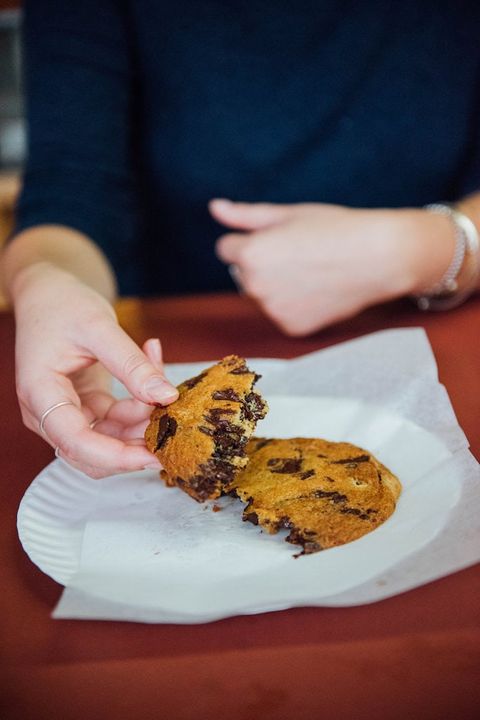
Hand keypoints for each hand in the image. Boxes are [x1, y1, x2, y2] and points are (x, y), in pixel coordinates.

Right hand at [13, 262, 177, 477]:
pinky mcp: (84, 407)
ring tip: (161, 383)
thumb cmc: (62, 304)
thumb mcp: (99, 327)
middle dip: (133, 445)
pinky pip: (115, 422)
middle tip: (170, 425)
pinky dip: (138, 407)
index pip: (74, 442)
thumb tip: (166, 396)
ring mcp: (66, 412)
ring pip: (108, 441)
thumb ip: (132, 364)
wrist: (49, 294)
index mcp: (40, 393)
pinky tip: (152, 373)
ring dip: (140, 423)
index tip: (152, 454)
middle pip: (91, 454)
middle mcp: (47, 412)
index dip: (115, 456)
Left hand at [211, 199, 455, 334]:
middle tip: (301, 254)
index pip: (227, 249)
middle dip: (262, 264)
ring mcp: (274, 311)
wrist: (379, 258)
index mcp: (250, 254)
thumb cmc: (335, 229)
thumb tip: (214, 209)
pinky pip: (282, 314)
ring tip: (312, 271)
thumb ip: (245, 216)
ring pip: (263, 295)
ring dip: (277, 286)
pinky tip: (318, 291)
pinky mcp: (292, 328)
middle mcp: (256, 286)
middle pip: (244, 274)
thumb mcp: (288, 214)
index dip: (252, 240)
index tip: (281, 238)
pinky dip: (295, 306)